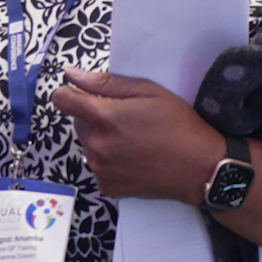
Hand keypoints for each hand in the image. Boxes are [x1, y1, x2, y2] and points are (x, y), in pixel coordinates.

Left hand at [51, 65, 222, 201]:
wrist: (200, 167)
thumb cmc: (177, 123)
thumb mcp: (147, 91)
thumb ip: (105, 82)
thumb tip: (71, 75)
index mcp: (103, 117)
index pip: (61, 99)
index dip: (72, 93)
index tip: (87, 95)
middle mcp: (96, 145)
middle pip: (78, 122)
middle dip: (94, 116)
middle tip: (126, 119)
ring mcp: (100, 169)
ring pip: (87, 144)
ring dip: (101, 138)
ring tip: (132, 139)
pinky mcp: (108, 187)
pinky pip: (97, 166)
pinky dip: (108, 161)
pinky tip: (132, 158)